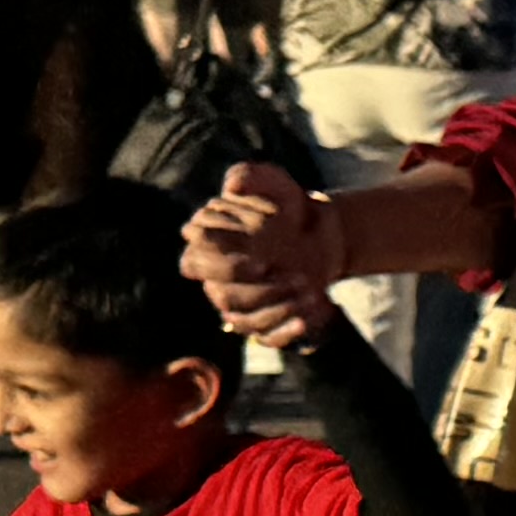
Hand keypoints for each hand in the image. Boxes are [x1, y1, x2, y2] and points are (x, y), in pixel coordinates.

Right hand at [182, 159, 341, 342]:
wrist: (322, 231)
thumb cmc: (288, 205)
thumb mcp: (274, 182)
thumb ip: (250, 176)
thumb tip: (232, 185)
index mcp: (208, 246)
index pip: (194, 264)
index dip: (224, 266)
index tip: (262, 261)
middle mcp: (218, 278)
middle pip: (221, 296)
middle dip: (258, 292)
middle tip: (295, 277)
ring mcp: (240, 302)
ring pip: (243, 320)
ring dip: (279, 309)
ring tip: (310, 290)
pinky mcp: (264, 320)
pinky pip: (266, 338)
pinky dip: (287, 331)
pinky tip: (308, 317)